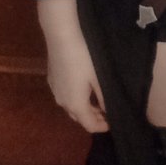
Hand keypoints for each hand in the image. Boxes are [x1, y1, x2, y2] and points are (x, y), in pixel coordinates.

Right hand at [38, 0, 108, 133]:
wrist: (62, 37)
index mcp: (75, 104)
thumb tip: (110, 112)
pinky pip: (65, 96)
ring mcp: (55, 91)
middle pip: (79, 118)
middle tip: (108, 113)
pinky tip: (84, 89)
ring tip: (98, 102)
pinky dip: (76, 99)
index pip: (89, 125)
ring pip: (71, 107)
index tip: (113, 122)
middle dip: (93, 118)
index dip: (102, 127)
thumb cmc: (84, 58)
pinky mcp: (52, 80)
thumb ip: (104, 98)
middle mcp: (62, 102)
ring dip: (84, 109)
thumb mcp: (99, 78)